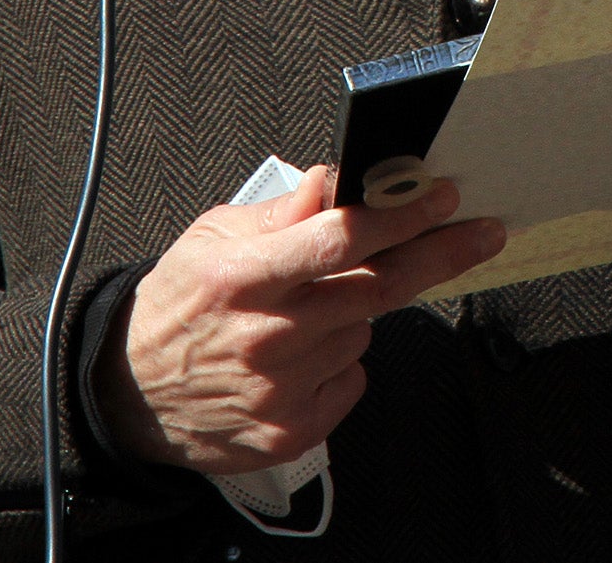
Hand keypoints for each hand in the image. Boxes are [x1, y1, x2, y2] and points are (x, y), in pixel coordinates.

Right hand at [95, 164, 503, 472]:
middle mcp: (266, 334)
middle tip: (480, 234)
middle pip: (377, 290)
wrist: (131, 396)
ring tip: (309, 311)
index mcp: (243, 276)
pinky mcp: (291, 430)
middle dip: (439, 254)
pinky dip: (341, 358)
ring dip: (358, 311)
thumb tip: (332, 180)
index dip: (399, 216)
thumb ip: (280, 212)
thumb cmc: (178, 305)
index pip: (337, 240)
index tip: (442, 197)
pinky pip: (351, 377)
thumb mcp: (212, 238)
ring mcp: (281, 389)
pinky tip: (302, 354)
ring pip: (363, 331)